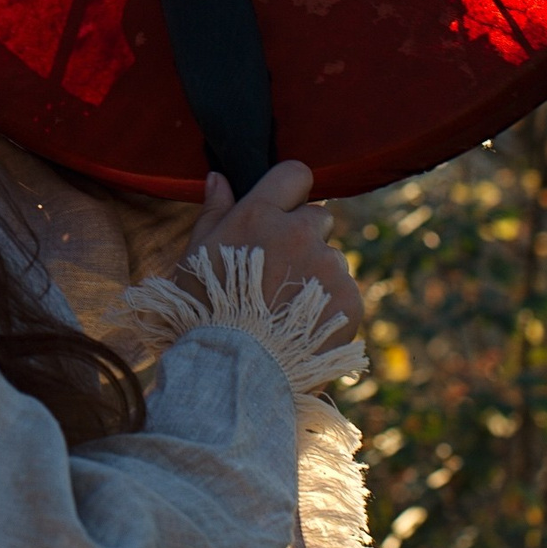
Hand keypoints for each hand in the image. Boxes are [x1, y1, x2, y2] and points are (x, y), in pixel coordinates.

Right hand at [172, 160, 364, 343]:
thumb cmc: (204, 313)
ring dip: (317, 275)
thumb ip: (213, 212)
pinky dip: (330, 307)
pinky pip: (344, 291)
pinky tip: (303, 328)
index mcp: (260, 215)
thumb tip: (218, 176)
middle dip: (304, 238)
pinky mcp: (349, 299)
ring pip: (331, 258)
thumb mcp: (196, 257)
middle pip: (318, 217)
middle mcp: (299, 232)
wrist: (235, 373)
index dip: (291, 190)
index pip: (295, 174)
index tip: (284, 211)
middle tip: (279, 274)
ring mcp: (328, 266)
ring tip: (287, 310)